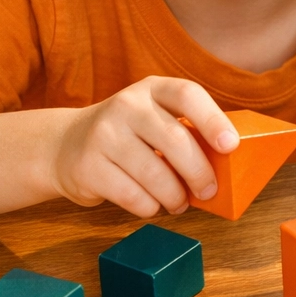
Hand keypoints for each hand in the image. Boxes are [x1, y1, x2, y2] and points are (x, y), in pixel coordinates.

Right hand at [50, 77, 239, 217]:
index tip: (230, 146)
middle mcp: (126, 105)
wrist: (65, 145)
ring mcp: (103, 134)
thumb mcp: (154, 117)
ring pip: (154, 173)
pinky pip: (132, 195)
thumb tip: (227, 164)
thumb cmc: (130, 134)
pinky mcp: (87, 166)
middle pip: (175, 139)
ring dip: (175, 196)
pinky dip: (150, 207)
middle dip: (199, 171)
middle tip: (210, 190)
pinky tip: (154, 205)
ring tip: (180, 203)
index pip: (188, 95)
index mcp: (152, 89)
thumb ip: (185, 130)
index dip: (213, 120)